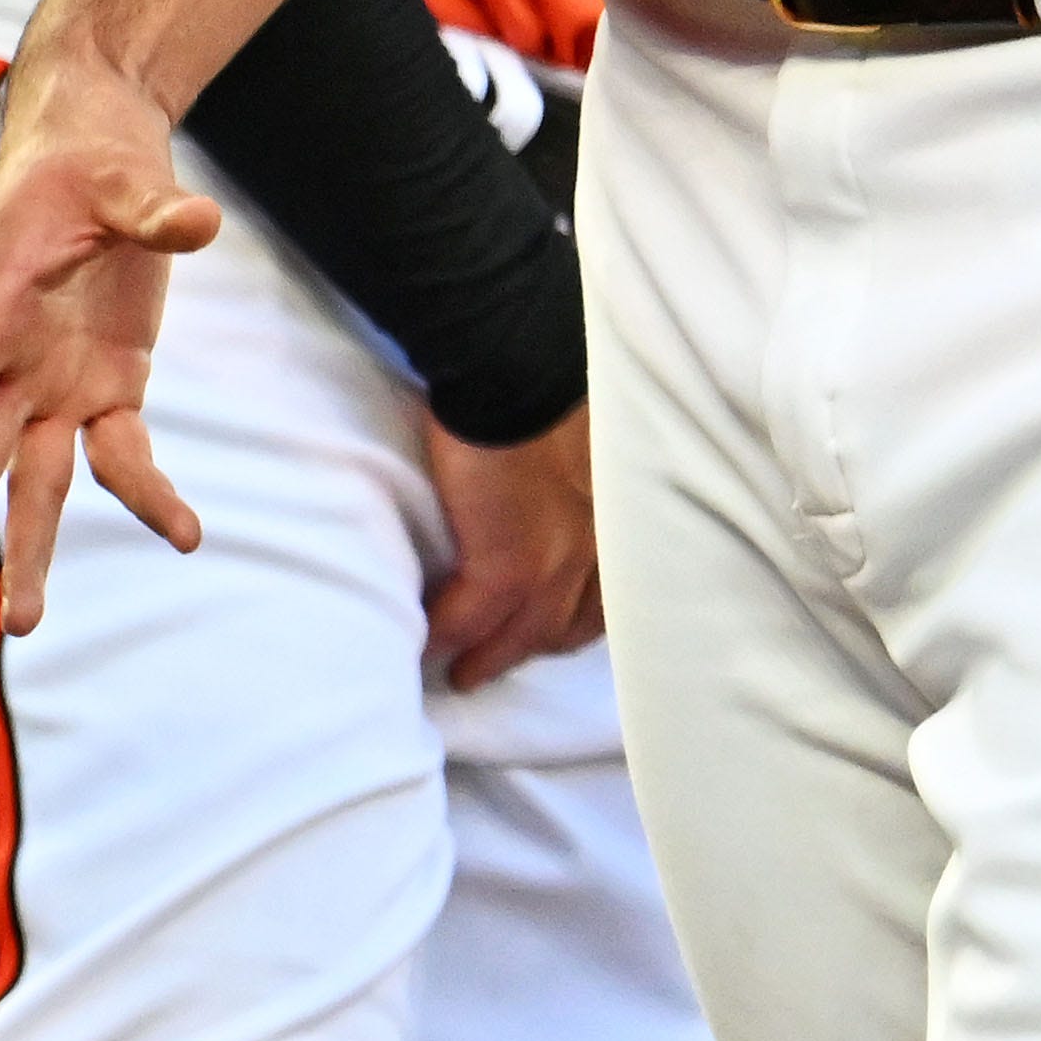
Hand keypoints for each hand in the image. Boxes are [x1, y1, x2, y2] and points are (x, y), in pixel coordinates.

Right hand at [0, 61, 222, 634]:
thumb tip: (197, 222)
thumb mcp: (119, 173)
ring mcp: (57, 379)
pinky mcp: (110, 383)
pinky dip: (150, 493)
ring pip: (35, 479)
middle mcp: (14, 359)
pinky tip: (185, 531)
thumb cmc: (88, 152)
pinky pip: (123, 454)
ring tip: (22, 623)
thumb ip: (153, 207)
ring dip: (30, 548)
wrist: (99, 140)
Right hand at [419, 407, 604, 692]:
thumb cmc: (544, 380)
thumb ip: (573, 465)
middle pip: (571, 622)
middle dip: (539, 644)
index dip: (580, 611)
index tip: (555, 623)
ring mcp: (553, 565)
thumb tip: (546, 472)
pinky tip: (427, 647)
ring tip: (464, 672)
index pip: (606, 584)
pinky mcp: (505, 569)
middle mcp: (594, 548)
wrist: (516, 369)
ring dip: (494, 657)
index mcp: (614, 513)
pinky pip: (469, 621)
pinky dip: (446, 637)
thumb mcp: (582, 433)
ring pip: (525, 636)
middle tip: (506, 658)